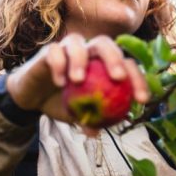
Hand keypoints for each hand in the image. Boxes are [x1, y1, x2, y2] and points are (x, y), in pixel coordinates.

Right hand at [5, 34, 149, 134]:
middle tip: (118, 78)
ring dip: (80, 59)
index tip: (142, 100)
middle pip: (106, 44)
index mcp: (104, 64)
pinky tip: (60, 83)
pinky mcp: (48, 51)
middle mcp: (89, 51)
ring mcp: (68, 48)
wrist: (33, 98)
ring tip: (78, 80)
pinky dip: (58, 65)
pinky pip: (54, 52)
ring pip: (78, 42)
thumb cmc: (63, 103)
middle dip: (115, 59)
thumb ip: (91, 120)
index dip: (138, 80)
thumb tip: (99, 132)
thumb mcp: (79, 115)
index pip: (128, 65)